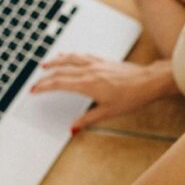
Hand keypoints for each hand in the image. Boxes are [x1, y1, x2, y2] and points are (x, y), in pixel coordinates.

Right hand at [31, 54, 178, 128]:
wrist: (149, 81)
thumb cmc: (133, 96)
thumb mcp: (109, 112)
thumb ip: (88, 119)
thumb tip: (73, 128)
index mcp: (88, 84)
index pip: (59, 83)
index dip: (44, 87)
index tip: (34, 90)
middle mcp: (90, 71)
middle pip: (61, 71)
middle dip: (45, 77)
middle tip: (35, 83)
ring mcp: (97, 64)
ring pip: (70, 59)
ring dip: (56, 61)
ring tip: (46, 64)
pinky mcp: (104, 61)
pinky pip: (82, 56)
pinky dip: (71, 56)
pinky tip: (69, 56)